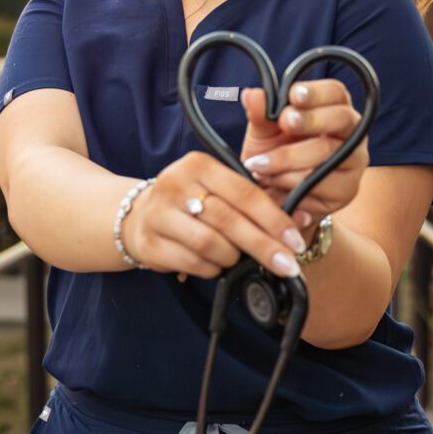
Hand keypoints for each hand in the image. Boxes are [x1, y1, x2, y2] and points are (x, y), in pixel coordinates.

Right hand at [120, 151, 307, 279]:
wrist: (137, 216)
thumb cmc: (190, 201)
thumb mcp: (216, 188)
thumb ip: (249, 201)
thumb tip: (295, 227)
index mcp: (199, 165)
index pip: (245, 192)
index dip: (274, 219)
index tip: (295, 241)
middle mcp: (175, 184)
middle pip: (229, 220)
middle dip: (263, 246)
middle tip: (287, 265)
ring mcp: (159, 214)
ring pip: (211, 244)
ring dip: (233, 258)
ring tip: (238, 259)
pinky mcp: (149, 243)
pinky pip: (193, 263)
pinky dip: (212, 268)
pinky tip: (216, 264)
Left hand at [240, 79, 368, 222]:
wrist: (273, 198)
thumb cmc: (274, 155)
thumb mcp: (262, 133)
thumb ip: (260, 114)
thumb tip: (252, 95)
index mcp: (333, 108)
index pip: (335, 92)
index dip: (317, 92)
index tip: (293, 95)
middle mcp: (351, 133)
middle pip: (342, 118)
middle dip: (310, 119)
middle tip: (284, 122)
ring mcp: (353, 162)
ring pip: (328, 154)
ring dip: (288, 158)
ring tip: (259, 164)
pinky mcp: (347, 190)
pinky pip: (320, 184)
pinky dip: (290, 182)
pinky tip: (271, 182)